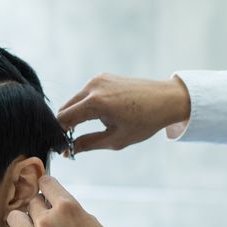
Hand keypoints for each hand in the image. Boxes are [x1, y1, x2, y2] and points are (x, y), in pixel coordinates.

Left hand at [5, 176, 140, 226]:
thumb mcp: (90, 220)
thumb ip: (68, 210)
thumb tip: (52, 204)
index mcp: (67, 206)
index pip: (46, 183)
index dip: (47, 187)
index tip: (47, 194)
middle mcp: (48, 219)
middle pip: (32, 202)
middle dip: (40, 209)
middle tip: (49, 221)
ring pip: (15, 217)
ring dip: (23, 220)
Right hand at [57, 74, 190, 153]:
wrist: (166, 99)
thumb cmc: (145, 121)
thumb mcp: (116, 139)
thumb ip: (88, 144)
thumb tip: (68, 150)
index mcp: (95, 102)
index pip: (64, 119)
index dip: (59, 134)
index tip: (61, 147)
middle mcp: (93, 86)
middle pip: (65, 108)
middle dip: (65, 125)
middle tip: (72, 142)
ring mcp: (97, 79)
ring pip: (74, 101)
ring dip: (75, 115)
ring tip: (87, 130)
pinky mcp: (102, 76)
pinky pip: (85, 93)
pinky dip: (85, 106)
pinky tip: (98, 116)